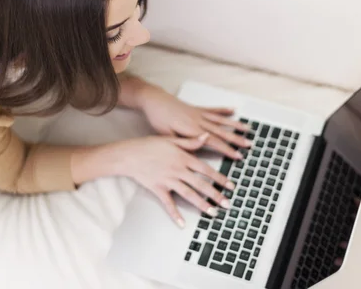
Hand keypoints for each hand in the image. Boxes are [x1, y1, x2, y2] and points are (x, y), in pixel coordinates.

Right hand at [116, 133, 234, 227]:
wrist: (129, 154)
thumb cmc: (149, 145)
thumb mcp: (171, 139)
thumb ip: (191, 141)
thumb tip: (207, 137)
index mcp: (183, 158)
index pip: (206, 170)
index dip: (220, 178)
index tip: (231, 185)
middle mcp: (178, 170)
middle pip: (200, 184)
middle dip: (216, 195)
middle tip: (227, 204)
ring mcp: (168, 181)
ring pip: (188, 194)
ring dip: (202, 205)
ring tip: (213, 213)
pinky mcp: (158, 189)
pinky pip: (168, 203)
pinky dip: (175, 214)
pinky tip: (182, 223)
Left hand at [138, 85, 251, 159]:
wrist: (154, 101)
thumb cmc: (158, 119)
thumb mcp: (167, 135)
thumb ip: (184, 142)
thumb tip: (201, 147)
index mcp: (192, 130)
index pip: (214, 142)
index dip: (227, 149)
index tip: (238, 156)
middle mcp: (199, 121)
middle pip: (222, 131)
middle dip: (237, 139)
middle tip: (250, 145)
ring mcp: (199, 114)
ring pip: (221, 120)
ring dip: (235, 125)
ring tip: (248, 128)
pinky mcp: (197, 108)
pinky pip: (213, 110)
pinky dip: (224, 110)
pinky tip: (233, 110)